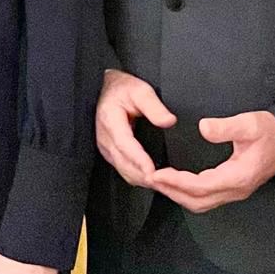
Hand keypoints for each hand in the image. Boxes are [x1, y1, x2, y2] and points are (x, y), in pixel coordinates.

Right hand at [94, 68, 175, 186]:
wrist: (105, 89)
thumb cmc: (122, 88)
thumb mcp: (140, 90)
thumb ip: (154, 106)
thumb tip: (169, 121)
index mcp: (110, 121)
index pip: (125, 145)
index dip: (139, 160)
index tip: (153, 172)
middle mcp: (105, 138)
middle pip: (125, 164)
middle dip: (145, 176)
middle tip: (167, 184)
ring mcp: (106, 148)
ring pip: (124, 171)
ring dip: (142, 180)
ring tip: (163, 184)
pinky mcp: (110, 153)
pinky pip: (124, 170)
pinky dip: (139, 177)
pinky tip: (153, 178)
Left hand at [149, 110, 274, 212]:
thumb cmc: (271, 132)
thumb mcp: (251, 123)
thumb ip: (227, 127)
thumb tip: (203, 128)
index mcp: (239, 176)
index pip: (201, 186)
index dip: (177, 182)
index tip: (157, 174)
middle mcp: (235, 190)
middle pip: (198, 201)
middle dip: (172, 191)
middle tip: (150, 178)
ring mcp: (234, 192)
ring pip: (201, 203)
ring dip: (178, 195)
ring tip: (159, 182)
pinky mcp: (232, 189)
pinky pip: (206, 199)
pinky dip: (187, 194)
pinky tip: (176, 183)